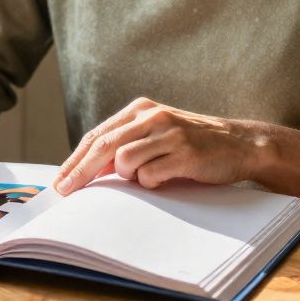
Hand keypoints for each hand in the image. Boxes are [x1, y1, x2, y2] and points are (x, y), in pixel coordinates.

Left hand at [53, 97, 265, 195]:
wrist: (239, 144)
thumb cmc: (192, 143)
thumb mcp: (156, 134)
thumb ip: (125, 144)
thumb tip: (87, 169)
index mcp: (140, 109)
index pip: (98, 136)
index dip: (75, 160)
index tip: (60, 181)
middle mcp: (152, 117)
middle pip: (104, 146)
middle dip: (80, 171)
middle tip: (65, 191)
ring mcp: (169, 133)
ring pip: (125, 162)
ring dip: (130, 177)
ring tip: (150, 175)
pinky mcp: (185, 153)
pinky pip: (150, 176)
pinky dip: (151, 183)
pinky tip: (167, 177)